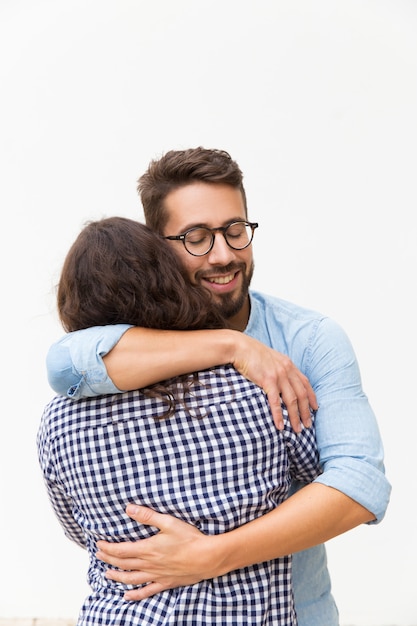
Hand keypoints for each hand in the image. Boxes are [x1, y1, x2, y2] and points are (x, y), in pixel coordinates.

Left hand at [96, 504, 215, 600]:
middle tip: (99, 556)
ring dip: (117, 576)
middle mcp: (149, 564)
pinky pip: (147, 591)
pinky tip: (127, 596)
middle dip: (109, 559)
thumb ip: (148, 516)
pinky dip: (135, 595)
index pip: (121, 550)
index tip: (99, 545)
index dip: (108, 548)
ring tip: (107, 574)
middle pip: (123, 564)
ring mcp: (157, 575)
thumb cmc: (189, 538)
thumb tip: (129, 509)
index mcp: (148, 549)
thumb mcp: (168, 522)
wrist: (206, 557)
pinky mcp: (165, 583)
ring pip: (131, 579)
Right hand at [231, 334, 317, 431]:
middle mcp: (287, 370)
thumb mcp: (270, 358)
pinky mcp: (268, 380)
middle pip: (301, 394)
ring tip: (297, 430)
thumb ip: (278, 367)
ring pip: (292, 400)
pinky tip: (280, 426)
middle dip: (306, 412)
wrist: (239, 347)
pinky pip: (275, 401)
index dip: (311, 397)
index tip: (315, 409)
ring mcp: (278, 375)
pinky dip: (278, 415)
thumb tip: (280, 378)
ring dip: (295, 417)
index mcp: (288, 364)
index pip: (305, 383)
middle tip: (307, 426)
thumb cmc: (251, 353)